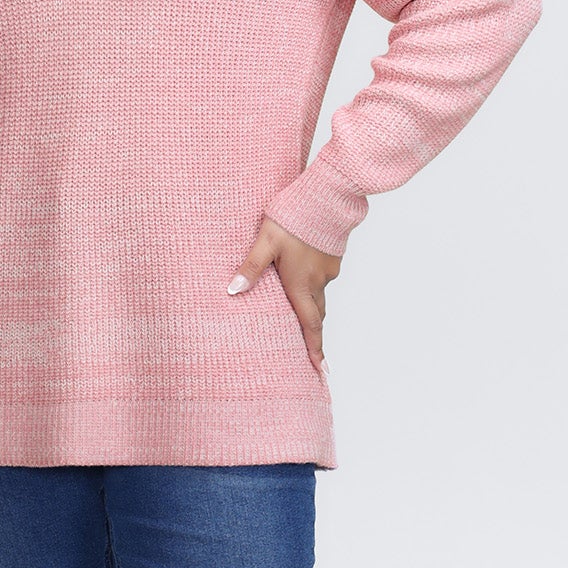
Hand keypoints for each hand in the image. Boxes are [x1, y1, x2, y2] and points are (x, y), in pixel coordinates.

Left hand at [227, 216, 341, 373]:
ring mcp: (329, 269)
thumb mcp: (266, 242)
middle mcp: (319, 281)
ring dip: (311, 306)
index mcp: (301, 284)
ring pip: (319, 294)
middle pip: (316, 315)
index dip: (314, 349)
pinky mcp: (334, 256)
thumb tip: (233, 291)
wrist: (327, 197)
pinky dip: (314, 284)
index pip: (310, 325)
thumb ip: (251, 267)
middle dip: (313, 334)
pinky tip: (304, 273)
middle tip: (311, 352)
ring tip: (300, 311)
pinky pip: (323, 277)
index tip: (320, 370)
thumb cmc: (294, 218)